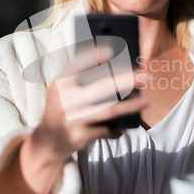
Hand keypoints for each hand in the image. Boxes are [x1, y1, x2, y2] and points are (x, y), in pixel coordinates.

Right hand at [38, 45, 147, 159]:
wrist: (47, 143)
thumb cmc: (62, 111)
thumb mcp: (62, 93)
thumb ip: (80, 80)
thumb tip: (116, 70)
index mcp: (60, 84)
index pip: (77, 64)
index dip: (94, 56)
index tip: (112, 50)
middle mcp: (64, 100)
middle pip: (102, 86)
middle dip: (127, 80)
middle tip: (145, 76)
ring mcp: (71, 118)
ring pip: (108, 110)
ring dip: (130, 106)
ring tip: (146, 101)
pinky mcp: (78, 135)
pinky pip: (105, 130)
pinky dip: (116, 129)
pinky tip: (124, 127)